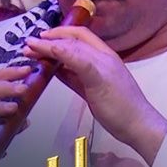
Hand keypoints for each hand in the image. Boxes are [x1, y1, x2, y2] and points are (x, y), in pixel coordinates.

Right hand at [24, 26, 166, 164]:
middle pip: (71, 43)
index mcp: (101, 55)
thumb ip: (79, 62)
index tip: (32, 42)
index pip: (73, 39)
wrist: (137, 128)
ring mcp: (94, 73)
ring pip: (70, 57)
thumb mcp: (98, 82)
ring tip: (34, 54)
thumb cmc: (119, 106)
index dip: (52, 39)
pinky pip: (71, 72)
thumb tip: (57, 46)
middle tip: (30, 45)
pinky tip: (47, 69)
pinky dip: (58, 68)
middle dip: (50, 41)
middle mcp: (97, 59)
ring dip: (52, 53)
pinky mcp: (90, 86)